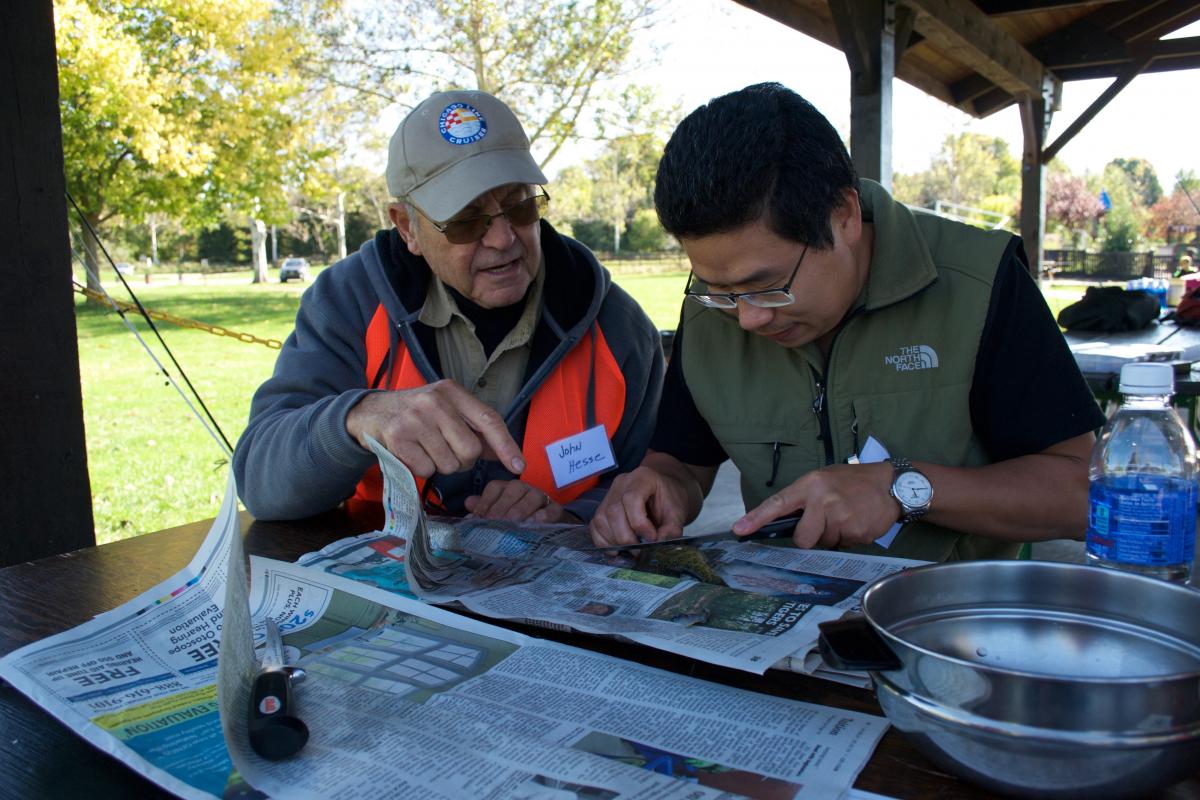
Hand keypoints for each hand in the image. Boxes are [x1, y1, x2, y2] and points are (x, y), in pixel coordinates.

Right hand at [345, 381, 524, 478]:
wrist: (369, 411)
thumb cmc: (415, 414)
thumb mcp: (445, 411)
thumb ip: (474, 429)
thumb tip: (505, 455)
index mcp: (451, 391)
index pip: (488, 419)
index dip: (506, 445)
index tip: (518, 466)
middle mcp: (435, 401)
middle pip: (471, 450)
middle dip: (462, 460)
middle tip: (445, 449)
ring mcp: (415, 419)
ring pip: (449, 464)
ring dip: (440, 465)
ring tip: (425, 448)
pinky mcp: (398, 438)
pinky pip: (426, 470)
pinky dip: (421, 469)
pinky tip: (410, 453)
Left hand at [464, 480, 575, 523]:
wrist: (548, 525)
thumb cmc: (518, 519)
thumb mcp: (499, 514)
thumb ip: (484, 508)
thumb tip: (468, 503)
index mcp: (507, 488)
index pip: (495, 488)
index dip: (486, 502)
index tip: (478, 517)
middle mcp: (523, 489)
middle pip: (513, 490)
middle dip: (502, 506)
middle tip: (494, 522)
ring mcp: (541, 497)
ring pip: (532, 497)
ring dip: (521, 509)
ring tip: (512, 522)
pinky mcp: (556, 509)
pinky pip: (552, 509)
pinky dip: (544, 515)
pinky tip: (535, 522)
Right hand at [589, 466, 691, 549]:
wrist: (663, 493)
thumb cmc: (670, 499)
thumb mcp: (678, 512)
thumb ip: (672, 528)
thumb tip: (659, 543)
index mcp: (642, 477)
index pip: (631, 498)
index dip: (639, 523)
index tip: (652, 538)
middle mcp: (621, 483)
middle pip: (613, 511)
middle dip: (626, 537)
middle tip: (640, 550)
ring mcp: (609, 495)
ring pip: (601, 520)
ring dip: (615, 541)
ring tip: (632, 550)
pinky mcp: (602, 508)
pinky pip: (595, 527)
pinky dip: (604, 542)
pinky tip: (618, 550)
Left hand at [733, 462, 898, 548]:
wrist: (891, 485)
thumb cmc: (852, 482)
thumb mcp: (824, 480)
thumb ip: (804, 499)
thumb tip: (782, 522)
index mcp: (811, 485)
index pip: (778, 503)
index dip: (756, 518)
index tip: (739, 530)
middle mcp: (823, 500)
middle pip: (802, 538)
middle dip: (811, 537)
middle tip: (825, 522)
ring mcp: (840, 517)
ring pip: (823, 543)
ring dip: (833, 536)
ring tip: (847, 516)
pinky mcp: (856, 532)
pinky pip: (843, 546)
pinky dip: (849, 538)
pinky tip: (858, 521)